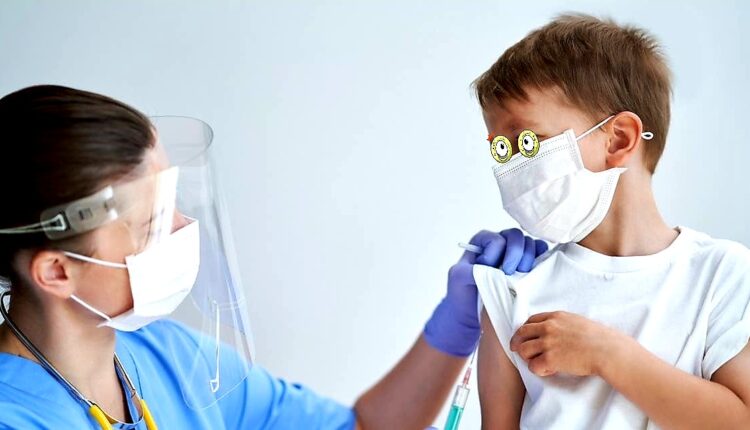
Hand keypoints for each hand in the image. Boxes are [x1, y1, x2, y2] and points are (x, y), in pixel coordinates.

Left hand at [424, 229, 547, 356]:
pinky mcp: (529, 265)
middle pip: (516, 236)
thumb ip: (470, 269)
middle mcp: (501, 244)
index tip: (489, 267)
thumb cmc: (464, 291)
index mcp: (483, 242)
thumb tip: (490, 267)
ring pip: (530, 243)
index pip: (495, 238)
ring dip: (529, 257)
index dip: (494, 252)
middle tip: (510, 271)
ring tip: (523, 273)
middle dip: (516, 252)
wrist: (473, 312)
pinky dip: (542, 258)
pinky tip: (535, 270)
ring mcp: (517, 254)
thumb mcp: (458, 278)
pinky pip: (541, 253)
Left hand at [510, 311, 628, 376]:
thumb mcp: (577, 322)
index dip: (525, 329)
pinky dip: (539, 370)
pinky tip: (549, 371)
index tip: (523, 335)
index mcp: (555, 317)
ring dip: (529, 358)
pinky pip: (533, 366)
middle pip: (522, 333)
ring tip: (539, 362)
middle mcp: (548, 328)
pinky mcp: (550, 359)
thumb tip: (558, 331)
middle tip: (516, 349)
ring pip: (523, 350)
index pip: (531, 320)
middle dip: (517, 342)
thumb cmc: (599, 338)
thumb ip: (563, 324)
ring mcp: (547, 343)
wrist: (607, 350)